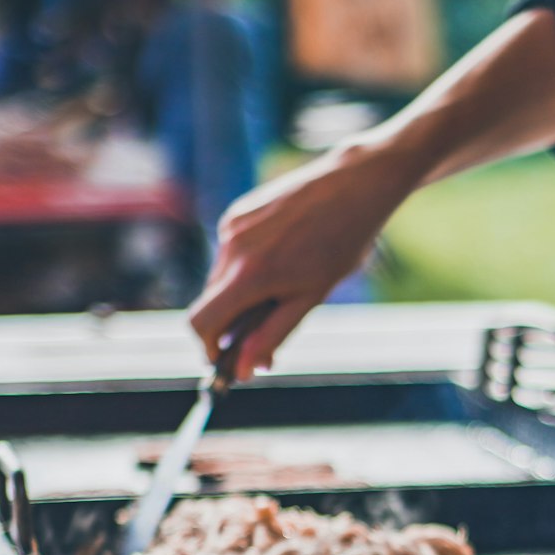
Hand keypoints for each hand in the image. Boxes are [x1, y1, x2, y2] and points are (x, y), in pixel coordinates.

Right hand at [189, 138, 418, 380]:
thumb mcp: (310, 298)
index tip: (225, 359)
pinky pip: (229, 254)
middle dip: (230, 324)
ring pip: (220, 279)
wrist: (352, 185)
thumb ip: (272, 335)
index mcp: (249, 275)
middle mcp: (232, 249)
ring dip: (240, 295)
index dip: (208, 347)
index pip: (201, 322)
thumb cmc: (340, 244)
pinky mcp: (237, 213)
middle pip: (210, 303)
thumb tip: (244, 369)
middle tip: (263, 334)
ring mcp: (231, 226)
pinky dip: (244, 268)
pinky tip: (280, 259)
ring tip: (283, 286)